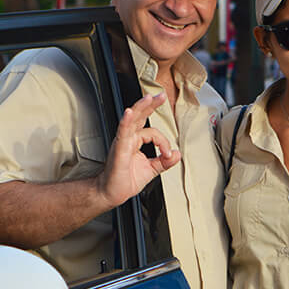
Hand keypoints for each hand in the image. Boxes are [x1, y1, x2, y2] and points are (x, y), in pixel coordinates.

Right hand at [97, 93, 180, 207]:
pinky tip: (129, 113)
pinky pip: (122, 132)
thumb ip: (164, 161)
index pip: (153, 132)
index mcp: (136, 141)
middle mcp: (129, 138)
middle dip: (151, 104)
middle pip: (140, 116)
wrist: (111, 193)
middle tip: (161, 95)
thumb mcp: (151, 170)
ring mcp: (123, 142)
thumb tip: (177, 154)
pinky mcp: (119, 149)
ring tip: (149, 98)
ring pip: (132, 119)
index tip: (168, 154)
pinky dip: (126, 121)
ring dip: (141, 107)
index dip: (164, 141)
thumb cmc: (125, 180)